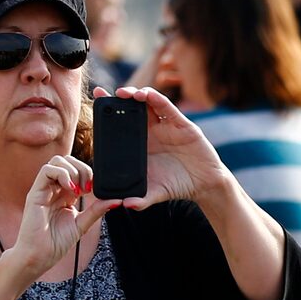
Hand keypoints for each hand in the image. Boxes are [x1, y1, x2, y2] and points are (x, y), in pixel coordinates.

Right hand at [10, 153, 116, 274]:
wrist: (40, 254)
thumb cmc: (57, 241)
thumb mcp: (83, 223)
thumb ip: (97, 210)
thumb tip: (117, 201)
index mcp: (66, 194)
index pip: (77, 170)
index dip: (89, 174)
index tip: (96, 190)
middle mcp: (54, 189)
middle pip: (67, 161)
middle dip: (83, 169)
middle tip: (89, 188)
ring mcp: (44, 189)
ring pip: (57, 162)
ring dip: (73, 171)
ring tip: (79, 190)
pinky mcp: (35, 192)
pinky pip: (46, 170)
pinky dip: (62, 174)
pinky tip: (71, 190)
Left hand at [102, 86, 229, 209]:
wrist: (205, 185)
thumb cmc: (177, 186)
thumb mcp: (156, 192)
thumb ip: (141, 198)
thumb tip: (126, 205)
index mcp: (140, 143)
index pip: (121, 122)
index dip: (109, 109)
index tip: (96, 97)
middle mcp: (151, 130)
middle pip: (131, 107)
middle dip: (118, 98)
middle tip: (106, 94)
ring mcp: (166, 125)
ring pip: (148, 103)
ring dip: (135, 94)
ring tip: (125, 94)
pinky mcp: (182, 124)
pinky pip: (167, 108)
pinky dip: (156, 99)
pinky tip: (147, 95)